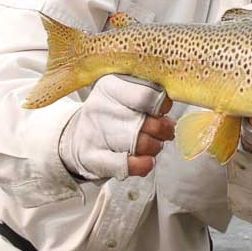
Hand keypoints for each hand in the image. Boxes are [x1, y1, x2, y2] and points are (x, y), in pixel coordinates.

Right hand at [58, 75, 173, 180]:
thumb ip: (148, 95)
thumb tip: (173, 103)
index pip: (148, 94)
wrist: (77, 138)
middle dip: (164, 130)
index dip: (162, 105)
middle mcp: (101, 107)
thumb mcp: (125, 95)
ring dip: (155, 147)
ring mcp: (96, 133)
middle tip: (166, 131)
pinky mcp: (93, 158)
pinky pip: (129, 165)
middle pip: (149, 122)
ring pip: (142, 144)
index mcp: (111, 86)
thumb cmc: (111, 115)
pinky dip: (144, 164)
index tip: (163, 109)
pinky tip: (146, 160)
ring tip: (153, 144)